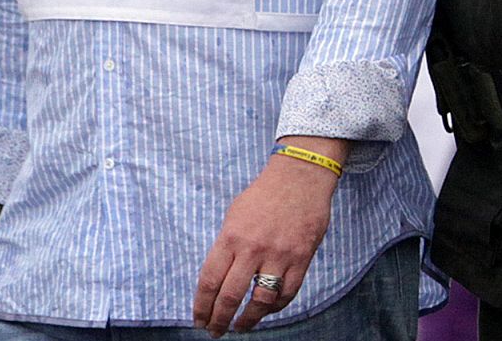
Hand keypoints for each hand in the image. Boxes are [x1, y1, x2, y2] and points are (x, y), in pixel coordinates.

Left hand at [193, 139, 341, 336]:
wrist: (301, 176)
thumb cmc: (264, 194)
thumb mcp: (234, 215)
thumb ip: (227, 247)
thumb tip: (219, 279)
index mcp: (231, 237)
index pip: (209, 281)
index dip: (202, 307)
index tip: (199, 320)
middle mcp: (253, 248)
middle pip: (230, 297)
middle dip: (219, 320)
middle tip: (216, 331)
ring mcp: (279, 254)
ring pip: (260, 301)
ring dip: (248, 320)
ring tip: (241, 326)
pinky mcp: (302, 257)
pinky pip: (287, 292)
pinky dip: (276, 307)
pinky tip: (267, 309)